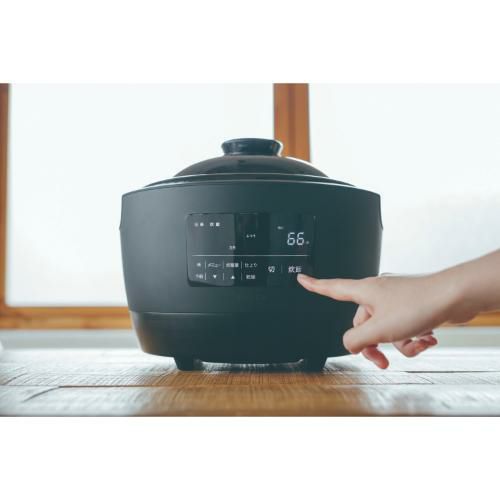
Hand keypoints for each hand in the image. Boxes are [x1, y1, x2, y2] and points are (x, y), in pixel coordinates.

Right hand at [296, 272, 458, 367]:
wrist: (455, 296)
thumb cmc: (419, 304)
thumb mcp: (379, 328)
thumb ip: (356, 340)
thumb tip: (351, 345)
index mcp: (364, 291)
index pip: (332, 288)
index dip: (314, 285)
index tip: (301, 278)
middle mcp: (378, 293)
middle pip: (363, 323)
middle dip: (375, 344)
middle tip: (383, 360)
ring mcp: (396, 299)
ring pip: (386, 329)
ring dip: (399, 343)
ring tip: (414, 344)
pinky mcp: (412, 306)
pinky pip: (403, 327)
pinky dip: (412, 337)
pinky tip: (426, 339)